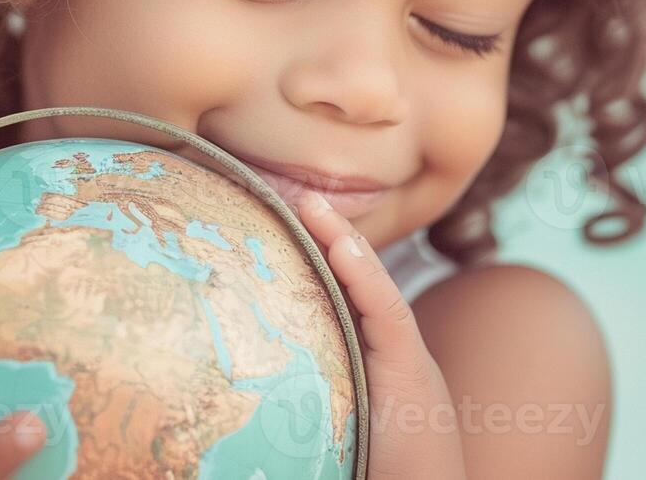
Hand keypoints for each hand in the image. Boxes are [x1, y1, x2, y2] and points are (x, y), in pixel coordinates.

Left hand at [294, 192, 467, 479]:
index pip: (340, 298)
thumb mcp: (336, 426)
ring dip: (342, 242)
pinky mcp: (412, 372)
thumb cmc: (383, 472)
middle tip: (285, 193)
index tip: (282, 219)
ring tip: (309, 202)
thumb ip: (298, 396)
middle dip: (324, 237)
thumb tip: (234, 383)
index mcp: (370, 364)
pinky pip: (388, 315)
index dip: (316, 257)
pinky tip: (344, 246)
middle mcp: (388, 354)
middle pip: (353, 284)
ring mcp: (403, 359)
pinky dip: (366, 278)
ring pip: (370, 290)